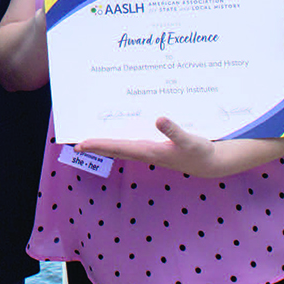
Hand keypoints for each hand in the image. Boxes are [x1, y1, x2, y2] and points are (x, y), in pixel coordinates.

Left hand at [77, 116, 232, 178]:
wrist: (209, 163)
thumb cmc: (199, 152)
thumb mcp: (189, 141)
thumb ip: (175, 132)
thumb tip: (159, 119)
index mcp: (148, 151)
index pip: (117, 147)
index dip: (98, 145)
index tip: (80, 144)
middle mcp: (144, 152)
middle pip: (113, 148)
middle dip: (95, 145)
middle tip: (74, 143)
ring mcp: (147, 151)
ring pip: (120, 146)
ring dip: (104, 142)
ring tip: (87, 137)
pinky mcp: (152, 148)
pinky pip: (129, 143)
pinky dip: (118, 138)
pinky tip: (113, 131)